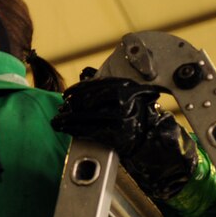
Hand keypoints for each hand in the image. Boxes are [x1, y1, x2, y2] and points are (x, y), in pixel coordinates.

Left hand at [52, 70, 196, 198]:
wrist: (157, 141)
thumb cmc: (142, 117)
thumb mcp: (129, 95)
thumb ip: (108, 86)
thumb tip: (85, 76)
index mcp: (130, 88)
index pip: (99, 86)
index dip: (79, 90)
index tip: (67, 95)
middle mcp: (127, 103)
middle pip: (90, 102)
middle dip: (72, 106)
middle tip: (60, 109)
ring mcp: (123, 121)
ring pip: (88, 118)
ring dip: (68, 120)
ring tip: (58, 121)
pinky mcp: (120, 137)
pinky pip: (93, 132)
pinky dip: (76, 131)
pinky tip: (67, 130)